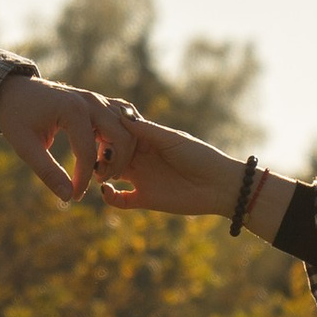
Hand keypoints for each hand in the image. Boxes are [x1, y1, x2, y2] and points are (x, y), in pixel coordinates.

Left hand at [0, 72, 123, 201]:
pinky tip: (108, 153)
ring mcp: (98, 98)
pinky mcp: (99, 101)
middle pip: (121, 138)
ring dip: (122, 151)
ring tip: (102, 169)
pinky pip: (124, 118)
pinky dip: (124, 136)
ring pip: (129, 128)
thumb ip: (47, 172)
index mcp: (72, 110)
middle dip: (114, 165)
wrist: (14, 90)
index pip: (88, 153)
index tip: (74, 196)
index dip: (83, 179)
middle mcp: (91, 101)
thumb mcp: (25, 146)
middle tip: (98, 180)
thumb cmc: (16, 117)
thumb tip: (67, 197)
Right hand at [94, 104, 244, 219]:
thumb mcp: (171, 140)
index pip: (119, 134)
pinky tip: (107, 190)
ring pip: (111, 175)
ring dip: (101, 173)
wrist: (219, 185)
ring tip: (100, 171)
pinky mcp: (144, 199)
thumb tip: (120, 116)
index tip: (97, 129)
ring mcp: (141, 179)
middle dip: (100, 153)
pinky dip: (109, 197)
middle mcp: (140, 158)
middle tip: (96, 154)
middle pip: (111, 153)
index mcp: (146, 140)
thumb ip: (146, 130)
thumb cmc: (199, 156)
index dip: (107, 132)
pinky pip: (119, 200)